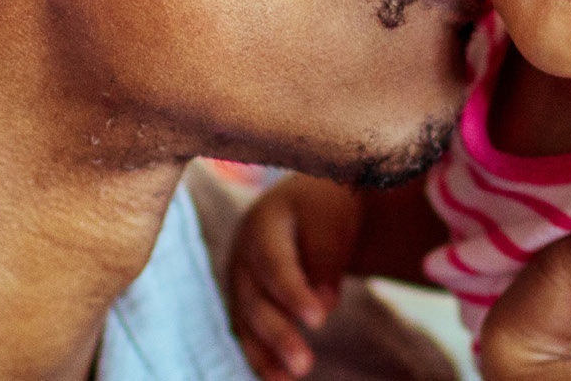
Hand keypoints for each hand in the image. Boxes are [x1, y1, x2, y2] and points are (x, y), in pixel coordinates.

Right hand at [223, 175, 362, 380]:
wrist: (302, 206)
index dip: (293, 294)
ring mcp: (239, 283)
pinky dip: (261, 358)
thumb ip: (326, 260)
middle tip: (304, 365)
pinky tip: (279, 379)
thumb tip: (323, 307)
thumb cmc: (322, 209)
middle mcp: (241, 258)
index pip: (275, 265)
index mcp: (261, 227)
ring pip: (246, 323)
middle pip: (255, 301)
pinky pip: (248, 334)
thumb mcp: (331, 221)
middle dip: (278, 335)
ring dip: (265, 355)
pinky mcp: (245, 304)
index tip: (319, 321)